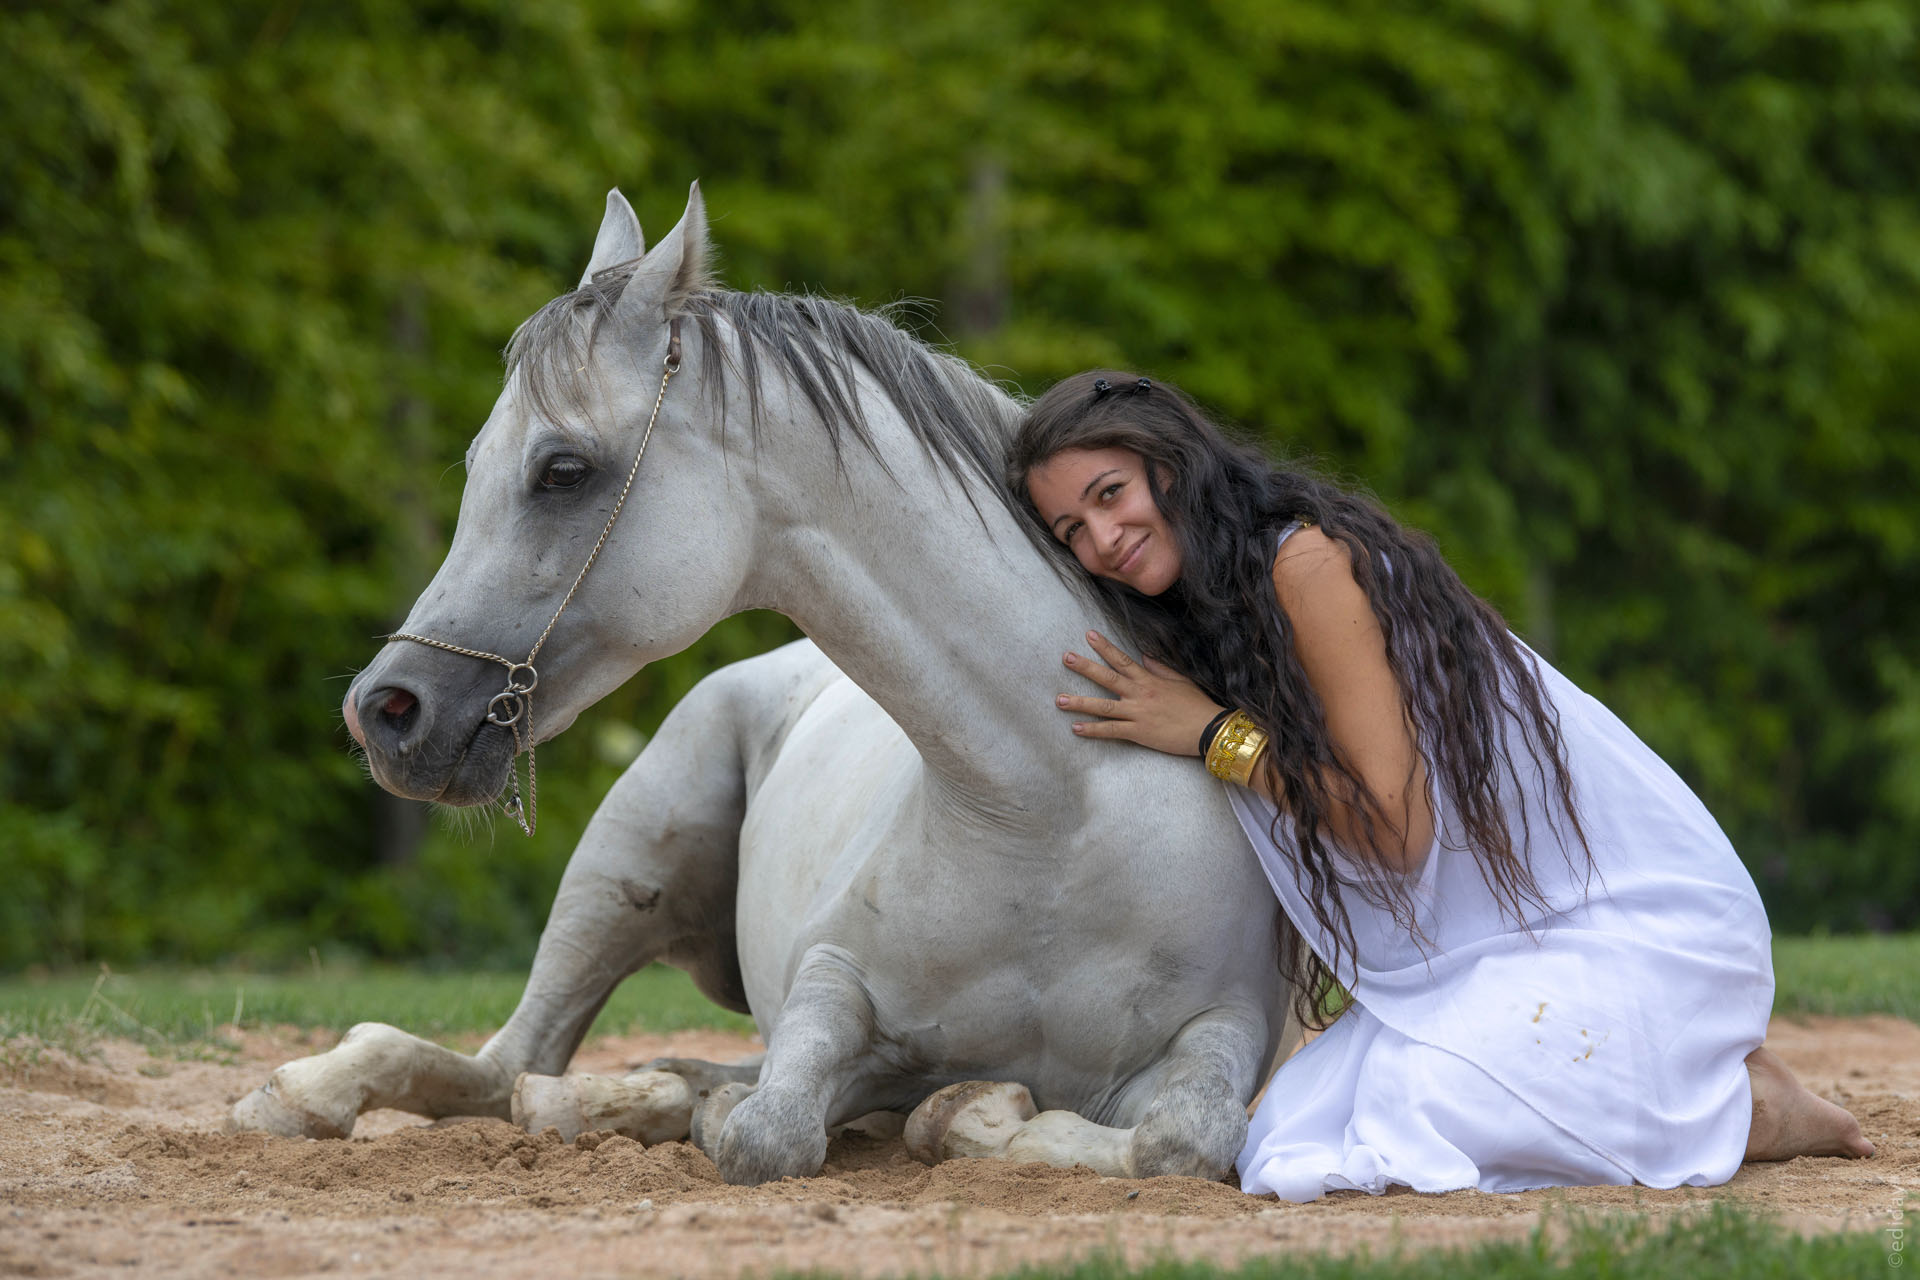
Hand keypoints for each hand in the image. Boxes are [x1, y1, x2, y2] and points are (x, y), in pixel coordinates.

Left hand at [1057, 630, 1226, 757]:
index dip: (1104, 647)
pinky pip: (1112, 731)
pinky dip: (1093, 730)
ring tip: (1059, 700)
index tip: (1089, 635)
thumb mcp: (1180, 680)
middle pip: (1107, 678)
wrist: (1209, 729)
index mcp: (1149, 679)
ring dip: (1080, 702)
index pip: (1122, 659)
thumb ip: (1159, 667)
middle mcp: (1140, 694)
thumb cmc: (1197, 705)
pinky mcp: (1139, 732)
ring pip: (1103, 706)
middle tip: (1065, 658)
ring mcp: (1138, 713)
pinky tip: (1076, 728)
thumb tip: (1143, 655)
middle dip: (1085, 667)